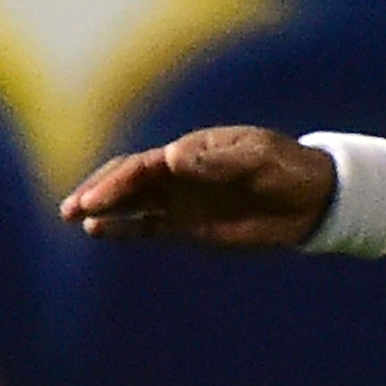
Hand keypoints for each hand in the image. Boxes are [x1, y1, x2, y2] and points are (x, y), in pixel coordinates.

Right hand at [60, 124, 332, 250]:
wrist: (314, 199)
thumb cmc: (287, 168)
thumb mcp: (257, 158)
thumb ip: (215, 161)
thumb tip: (171, 157)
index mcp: (190, 153)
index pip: (142, 166)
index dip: (117, 182)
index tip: (96, 199)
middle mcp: (177, 175)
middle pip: (126, 181)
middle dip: (98, 191)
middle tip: (71, 208)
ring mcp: (180, 201)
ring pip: (129, 204)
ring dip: (101, 209)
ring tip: (71, 217)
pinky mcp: (187, 227)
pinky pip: (146, 227)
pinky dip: (121, 229)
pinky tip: (97, 232)